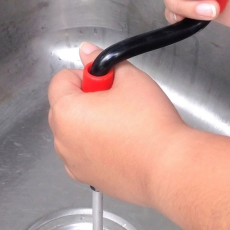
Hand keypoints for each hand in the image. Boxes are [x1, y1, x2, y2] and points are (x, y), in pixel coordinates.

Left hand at [47, 42, 187, 207]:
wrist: (168, 167)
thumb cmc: (150, 125)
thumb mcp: (130, 78)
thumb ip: (102, 62)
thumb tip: (88, 52)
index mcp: (66, 111)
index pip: (61, 80)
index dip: (85, 75)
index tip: (106, 81)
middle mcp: (62, 140)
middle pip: (64, 107)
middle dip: (86, 99)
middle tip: (117, 102)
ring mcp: (73, 162)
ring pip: (73, 133)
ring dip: (89, 124)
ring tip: (122, 125)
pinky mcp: (87, 178)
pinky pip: (83, 154)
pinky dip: (95, 147)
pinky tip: (121, 145)